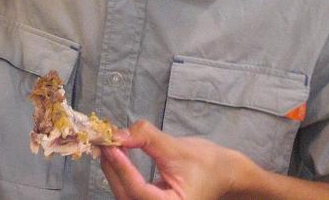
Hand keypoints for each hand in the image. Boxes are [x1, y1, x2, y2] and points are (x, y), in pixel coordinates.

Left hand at [100, 120, 249, 199]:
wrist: (223, 173)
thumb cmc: (207, 164)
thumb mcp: (177, 148)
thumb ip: (148, 139)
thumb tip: (119, 134)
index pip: (140, 192)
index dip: (123, 169)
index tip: (111, 146)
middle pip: (127, 195)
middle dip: (113, 168)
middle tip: (104, 141)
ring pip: (125, 194)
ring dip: (114, 170)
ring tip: (110, 145)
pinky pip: (129, 191)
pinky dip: (121, 173)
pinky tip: (117, 155)